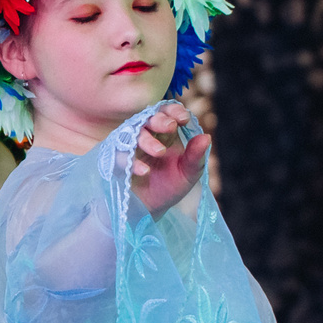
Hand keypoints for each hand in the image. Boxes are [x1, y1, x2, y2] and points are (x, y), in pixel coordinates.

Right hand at [130, 101, 209, 215]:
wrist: (150, 210)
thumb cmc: (169, 187)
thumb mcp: (188, 174)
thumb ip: (196, 157)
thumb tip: (206, 137)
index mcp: (165, 134)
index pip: (167, 113)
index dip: (174, 112)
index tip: (183, 119)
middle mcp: (146, 137)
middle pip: (148, 118)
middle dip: (159, 120)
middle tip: (171, 126)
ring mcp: (129, 148)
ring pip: (132, 134)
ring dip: (146, 140)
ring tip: (160, 152)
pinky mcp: (117, 163)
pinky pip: (119, 157)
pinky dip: (131, 162)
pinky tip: (144, 171)